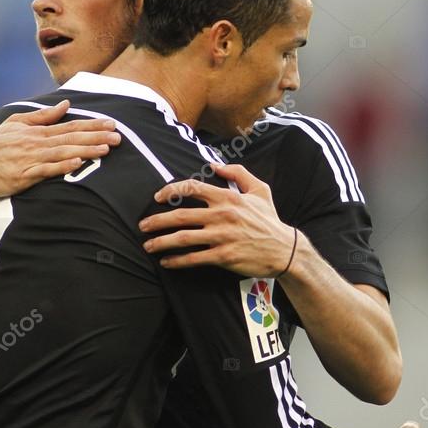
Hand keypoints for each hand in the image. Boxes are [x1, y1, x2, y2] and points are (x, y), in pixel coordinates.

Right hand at [0, 100, 120, 198]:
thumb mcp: (16, 124)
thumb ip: (42, 116)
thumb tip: (65, 104)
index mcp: (37, 132)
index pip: (70, 126)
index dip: (92, 125)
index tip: (112, 124)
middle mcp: (37, 143)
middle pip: (72, 138)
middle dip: (96, 137)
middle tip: (119, 137)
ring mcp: (31, 159)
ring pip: (63, 153)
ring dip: (86, 150)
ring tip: (105, 149)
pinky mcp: (23, 176)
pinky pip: (46, 170)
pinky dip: (62, 166)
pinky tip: (77, 163)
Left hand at [139, 163, 295, 276]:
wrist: (285, 249)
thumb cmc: (270, 220)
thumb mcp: (260, 190)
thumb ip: (239, 173)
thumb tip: (217, 165)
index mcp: (227, 198)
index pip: (192, 188)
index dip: (170, 190)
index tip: (157, 197)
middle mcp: (221, 216)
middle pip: (180, 216)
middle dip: (156, 221)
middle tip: (142, 225)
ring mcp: (221, 237)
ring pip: (182, 239)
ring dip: (161, 242)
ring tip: (148, 245)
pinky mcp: (223, 256)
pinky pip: (193, 258)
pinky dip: (176, 261)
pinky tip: (166, 262)